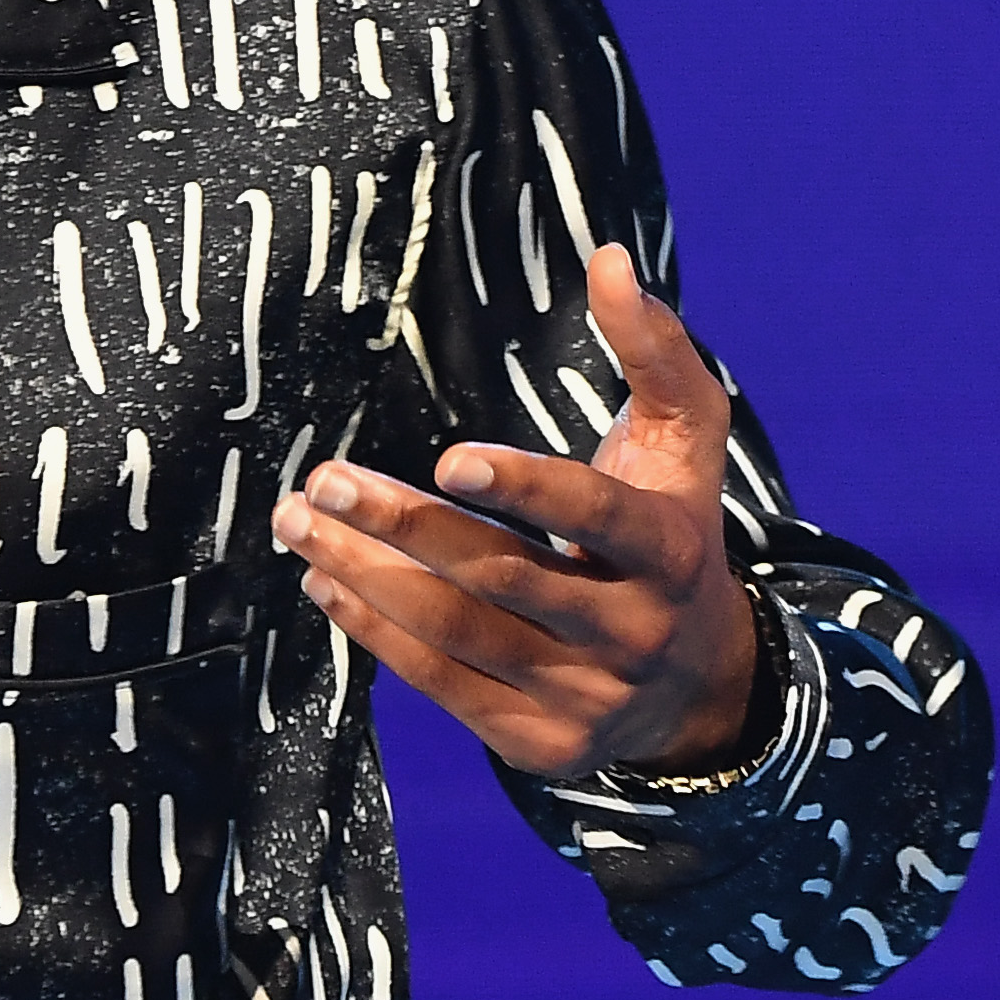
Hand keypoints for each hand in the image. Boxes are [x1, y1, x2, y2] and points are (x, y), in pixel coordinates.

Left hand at [271, 242, 760, 778]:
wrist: (699, 687)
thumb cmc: (673, 531)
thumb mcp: (684, 441)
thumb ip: (652, 349)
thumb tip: (604, 257)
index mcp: (670, 552)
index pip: (594, 519)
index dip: (525, 489)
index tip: (447, 458)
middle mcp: (632, 631)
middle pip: (504, 576)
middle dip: (404, 526)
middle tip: (323, 481)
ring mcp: (585, 696)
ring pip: (459, 633)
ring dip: (368, 577)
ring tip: (300, 523)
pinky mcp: (539, 742)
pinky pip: (444, 684)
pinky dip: (378, 632)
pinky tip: (326, 583)